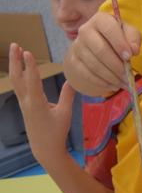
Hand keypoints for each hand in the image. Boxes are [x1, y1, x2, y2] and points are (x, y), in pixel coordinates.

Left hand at [10, 43, 74, 163]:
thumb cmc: (56, 132)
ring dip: (15, 65)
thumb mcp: (66, 113)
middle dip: (16, 61)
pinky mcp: (24, 104)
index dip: (30, 66)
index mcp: (37, 104)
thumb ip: (68, 95)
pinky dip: (18, 73)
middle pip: (17, 78)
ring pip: (16, 81)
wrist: (44, 148)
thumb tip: (74, 79)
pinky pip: (19, 85)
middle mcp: (26, 102)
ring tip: (16, 50)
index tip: (28, 52)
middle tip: (15, 45)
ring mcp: (23, 103)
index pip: (32, 81)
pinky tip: (20, 67)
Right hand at [63, 13, 139, 96]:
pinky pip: (87, 74)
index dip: (120, 43)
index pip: (109, 28)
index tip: (130, 56)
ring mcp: (77, 46)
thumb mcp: (128, 33)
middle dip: (116, 65)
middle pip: (100, 50)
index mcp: (101, 20)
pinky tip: (113, 85)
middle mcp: (85, 31)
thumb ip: (133, 38)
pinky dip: (102, 82)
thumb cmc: (116, 37)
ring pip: (94, 65)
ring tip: (124, 83)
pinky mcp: (73, 61)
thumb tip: (134, 50)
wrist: (94, 45)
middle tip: (128, 75)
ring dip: (111, 76)